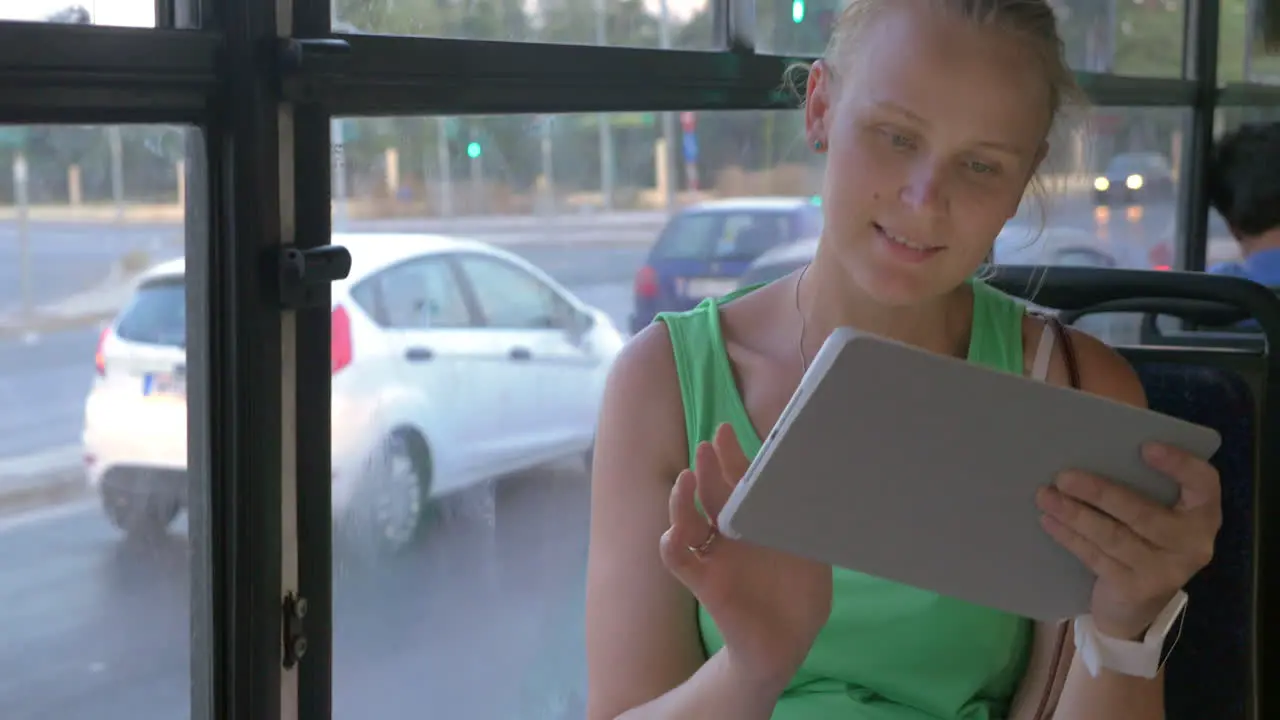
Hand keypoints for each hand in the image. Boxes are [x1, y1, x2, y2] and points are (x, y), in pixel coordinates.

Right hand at [659, 422, 832, 692]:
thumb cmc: (800, 595)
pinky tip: (674, 533)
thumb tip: (816, 484)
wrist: (787, 643)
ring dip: (682, 500)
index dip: (732, 458)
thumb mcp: (813, 552)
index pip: (738, 483)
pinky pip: (680, 561)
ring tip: (687, 480)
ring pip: (687, 522)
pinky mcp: (705, 583)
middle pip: (711, 494)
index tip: (727, 433)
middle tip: (709, 445)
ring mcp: (714, 557)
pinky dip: (671, 546)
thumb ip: (809, 522)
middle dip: (709, 468)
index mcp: (753, 521)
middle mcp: (729, 534)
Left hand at [1036, 442, 1220, 638]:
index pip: (1204, 484)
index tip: (1145, 447)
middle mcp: (1192, 544)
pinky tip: (1049, 521)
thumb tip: (1091, 450)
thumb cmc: (1143, 541)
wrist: (1136, 607)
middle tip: (1063, 476)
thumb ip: (1141, 487)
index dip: (1180, 464)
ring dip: (1075, 514)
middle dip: (1099, 493)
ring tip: (1045, 496)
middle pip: (1143, 514)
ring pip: (1113, 536)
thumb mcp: (1156, 515)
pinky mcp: (1135, 589)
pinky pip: (1096, 557)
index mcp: (1202, 515)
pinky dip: (1069, 537)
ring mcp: (1164, 571)